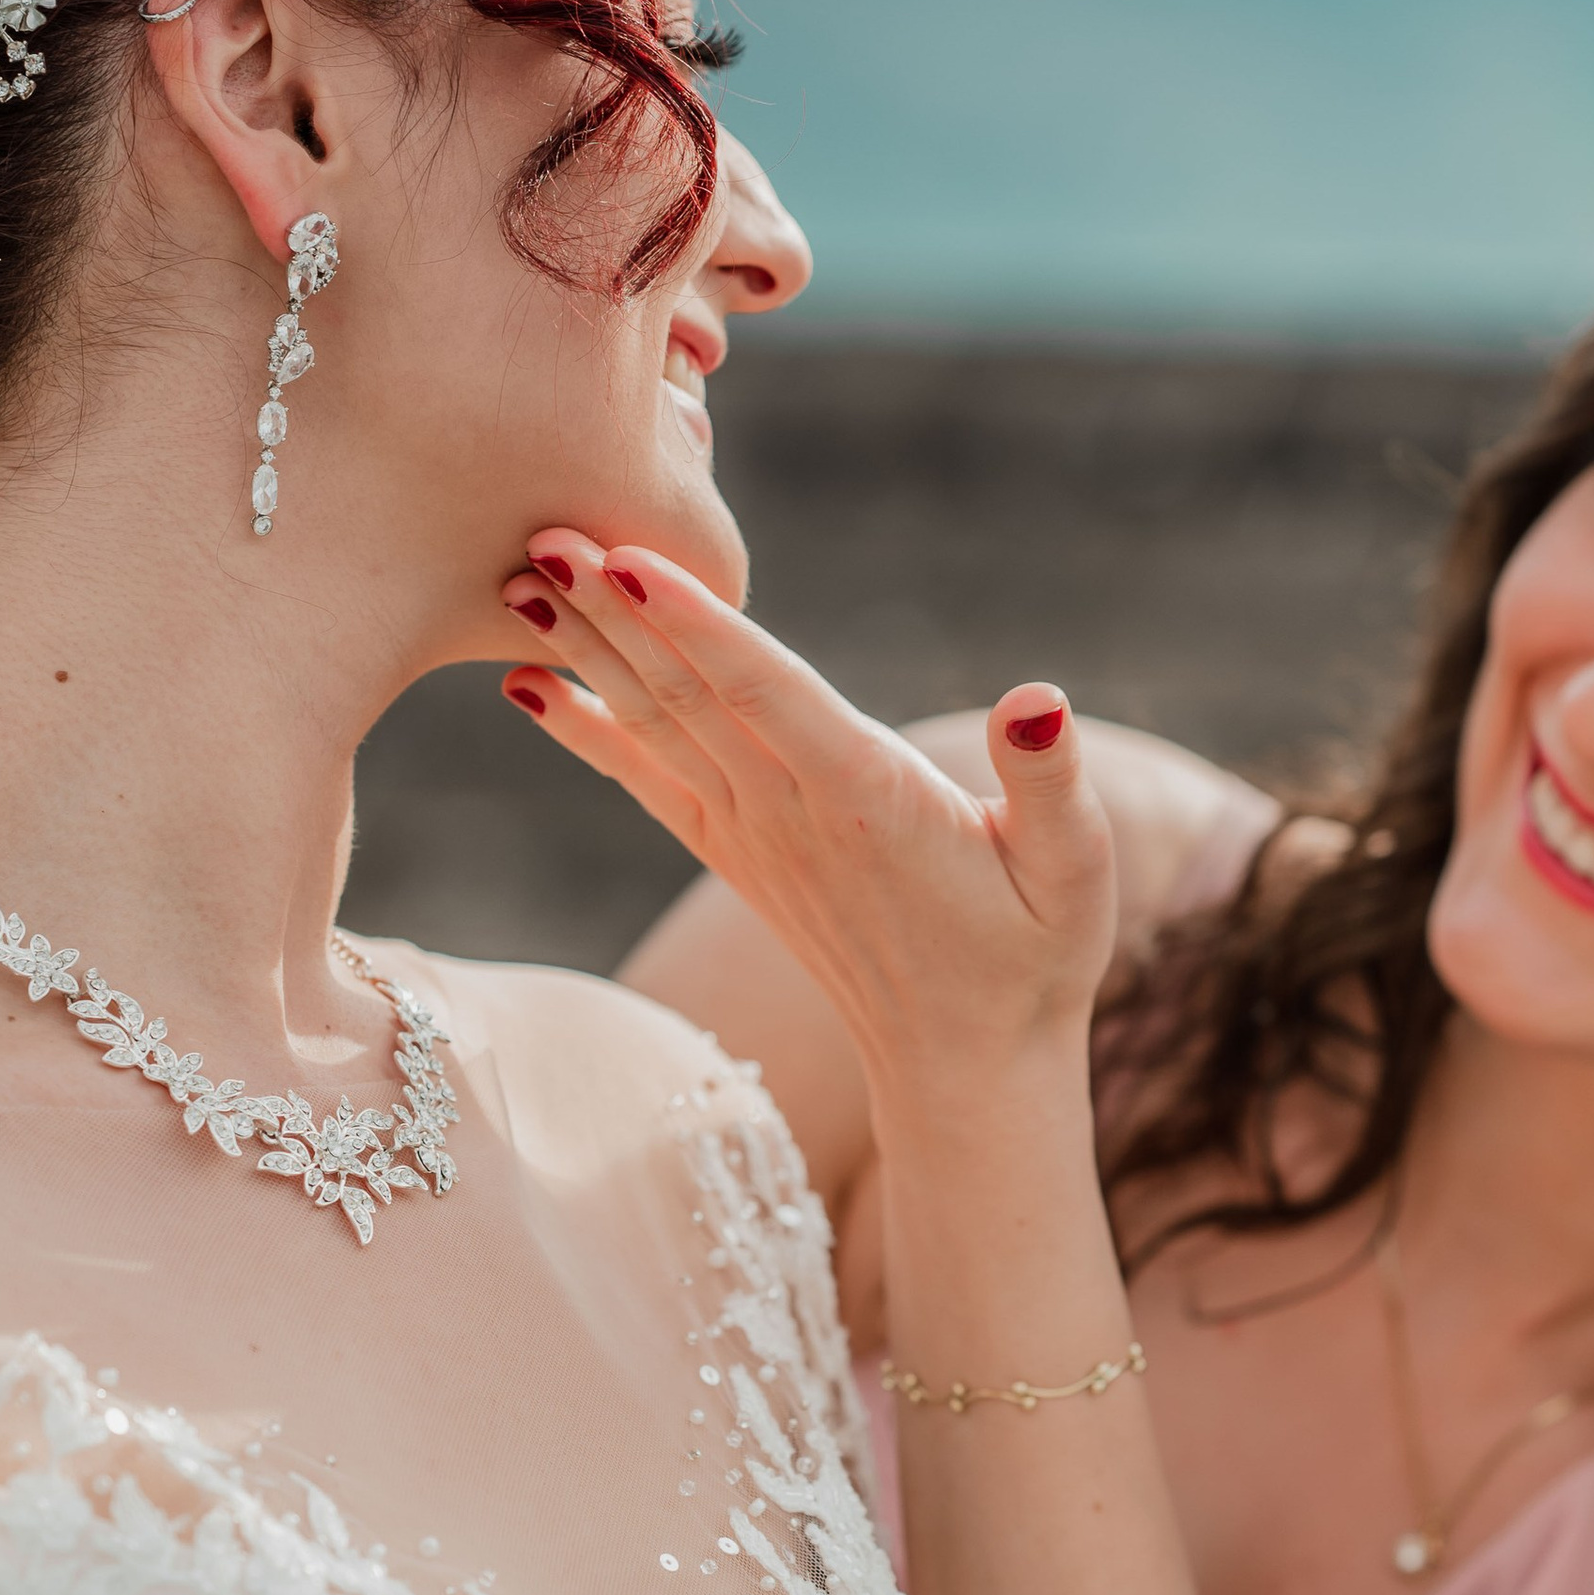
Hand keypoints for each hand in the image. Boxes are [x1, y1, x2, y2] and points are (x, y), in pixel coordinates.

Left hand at [496, 534, 1117, 1094]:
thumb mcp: (1075, 871)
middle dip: (614, 613)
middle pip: (687, 694)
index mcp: (866, 797)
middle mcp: (790, 813)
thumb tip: (1038, 702)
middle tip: (540, 531)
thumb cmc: (1033, 956)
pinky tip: (527, 687)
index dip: (698, 624)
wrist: (965, 1063)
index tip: (629, 560)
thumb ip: (1053, 784)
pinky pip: (648, 782)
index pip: (767, 694)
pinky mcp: (736, 855)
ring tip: (518, 580)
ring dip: (588, 651)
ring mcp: (752, 837)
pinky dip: (586, 733)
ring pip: (658, 725)